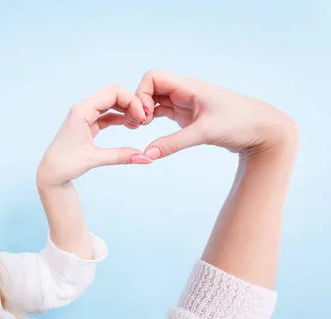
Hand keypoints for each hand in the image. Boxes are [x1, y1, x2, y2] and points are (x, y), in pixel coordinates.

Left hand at [37, 84, 151, 188]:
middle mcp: (82, 109)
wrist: (51, 173)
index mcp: (81, 111)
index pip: (113, 93)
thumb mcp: (94, 159)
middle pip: (112, 92)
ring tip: (138, 124)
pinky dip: (119, 117)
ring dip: (126, 109)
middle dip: (130, 102)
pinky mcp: (87, 123)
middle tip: (143, 118)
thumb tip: (145, 158)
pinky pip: (107, 113)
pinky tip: (130, 125)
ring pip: (110, 102)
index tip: (142, 117)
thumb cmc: (65, 164)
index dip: (131, 101)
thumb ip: (120, 156)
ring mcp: (84, 115)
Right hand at [136, 71, 298, 160]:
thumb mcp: (205, 133)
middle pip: (150, 89)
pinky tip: (150, 132)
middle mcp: (184, 92)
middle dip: (139, 104)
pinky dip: (152, 119)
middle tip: (139, 125)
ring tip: (140, 128)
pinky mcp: (188, 116)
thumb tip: (147, 154)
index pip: (152, 78)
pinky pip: (163, 112)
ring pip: (154, 101)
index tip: (145, 116)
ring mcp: (185, 103)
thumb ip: (174, 143)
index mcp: (188, 87)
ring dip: (144, 113)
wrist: (264, 130)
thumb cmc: (240, 124)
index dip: (142, 94)